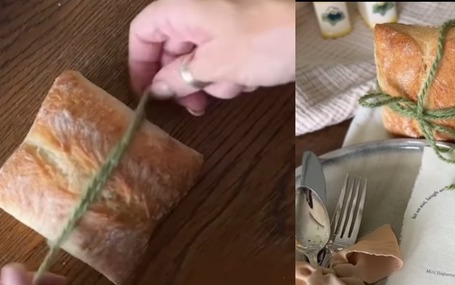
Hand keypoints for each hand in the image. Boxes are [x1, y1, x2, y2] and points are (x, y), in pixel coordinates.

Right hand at [129, 0, 294, 115]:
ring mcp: (220, 25)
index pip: (143, 32)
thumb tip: (158, 89)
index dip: (139, 64)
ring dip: (210, 82)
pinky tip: (247, 81)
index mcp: (182, 9)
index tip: (146, 93)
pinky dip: (229, 75)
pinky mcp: (241, 37)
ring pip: (197, 59)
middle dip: (181, 81)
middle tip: (193, 105)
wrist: (315, 32)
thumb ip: (178, 79)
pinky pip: (221, 60)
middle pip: (170, 49)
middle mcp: (197, 14)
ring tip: (233, 87)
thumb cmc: (267, 39)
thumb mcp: (214, 66)